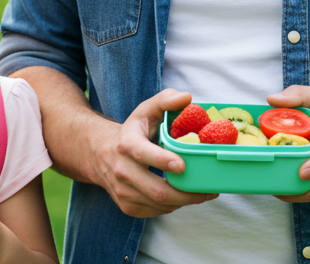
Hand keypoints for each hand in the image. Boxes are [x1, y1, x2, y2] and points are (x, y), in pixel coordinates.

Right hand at [91, 88, 218, 217]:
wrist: (100, 153)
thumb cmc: (132, 131)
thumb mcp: (145, 110)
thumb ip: (166, 100)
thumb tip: (187, 98)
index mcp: (126, 144)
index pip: (143, 154)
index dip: (162, 160)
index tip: (183, 165)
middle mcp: (121, 170)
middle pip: (156, 190)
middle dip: (186, 193)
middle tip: (208, 189)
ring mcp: (123, 191)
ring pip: (159, 204)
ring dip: (184, 201)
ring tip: (203, 193)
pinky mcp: (127, 206)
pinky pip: (156, 211)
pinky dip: (174, 206)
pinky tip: (184, 196)